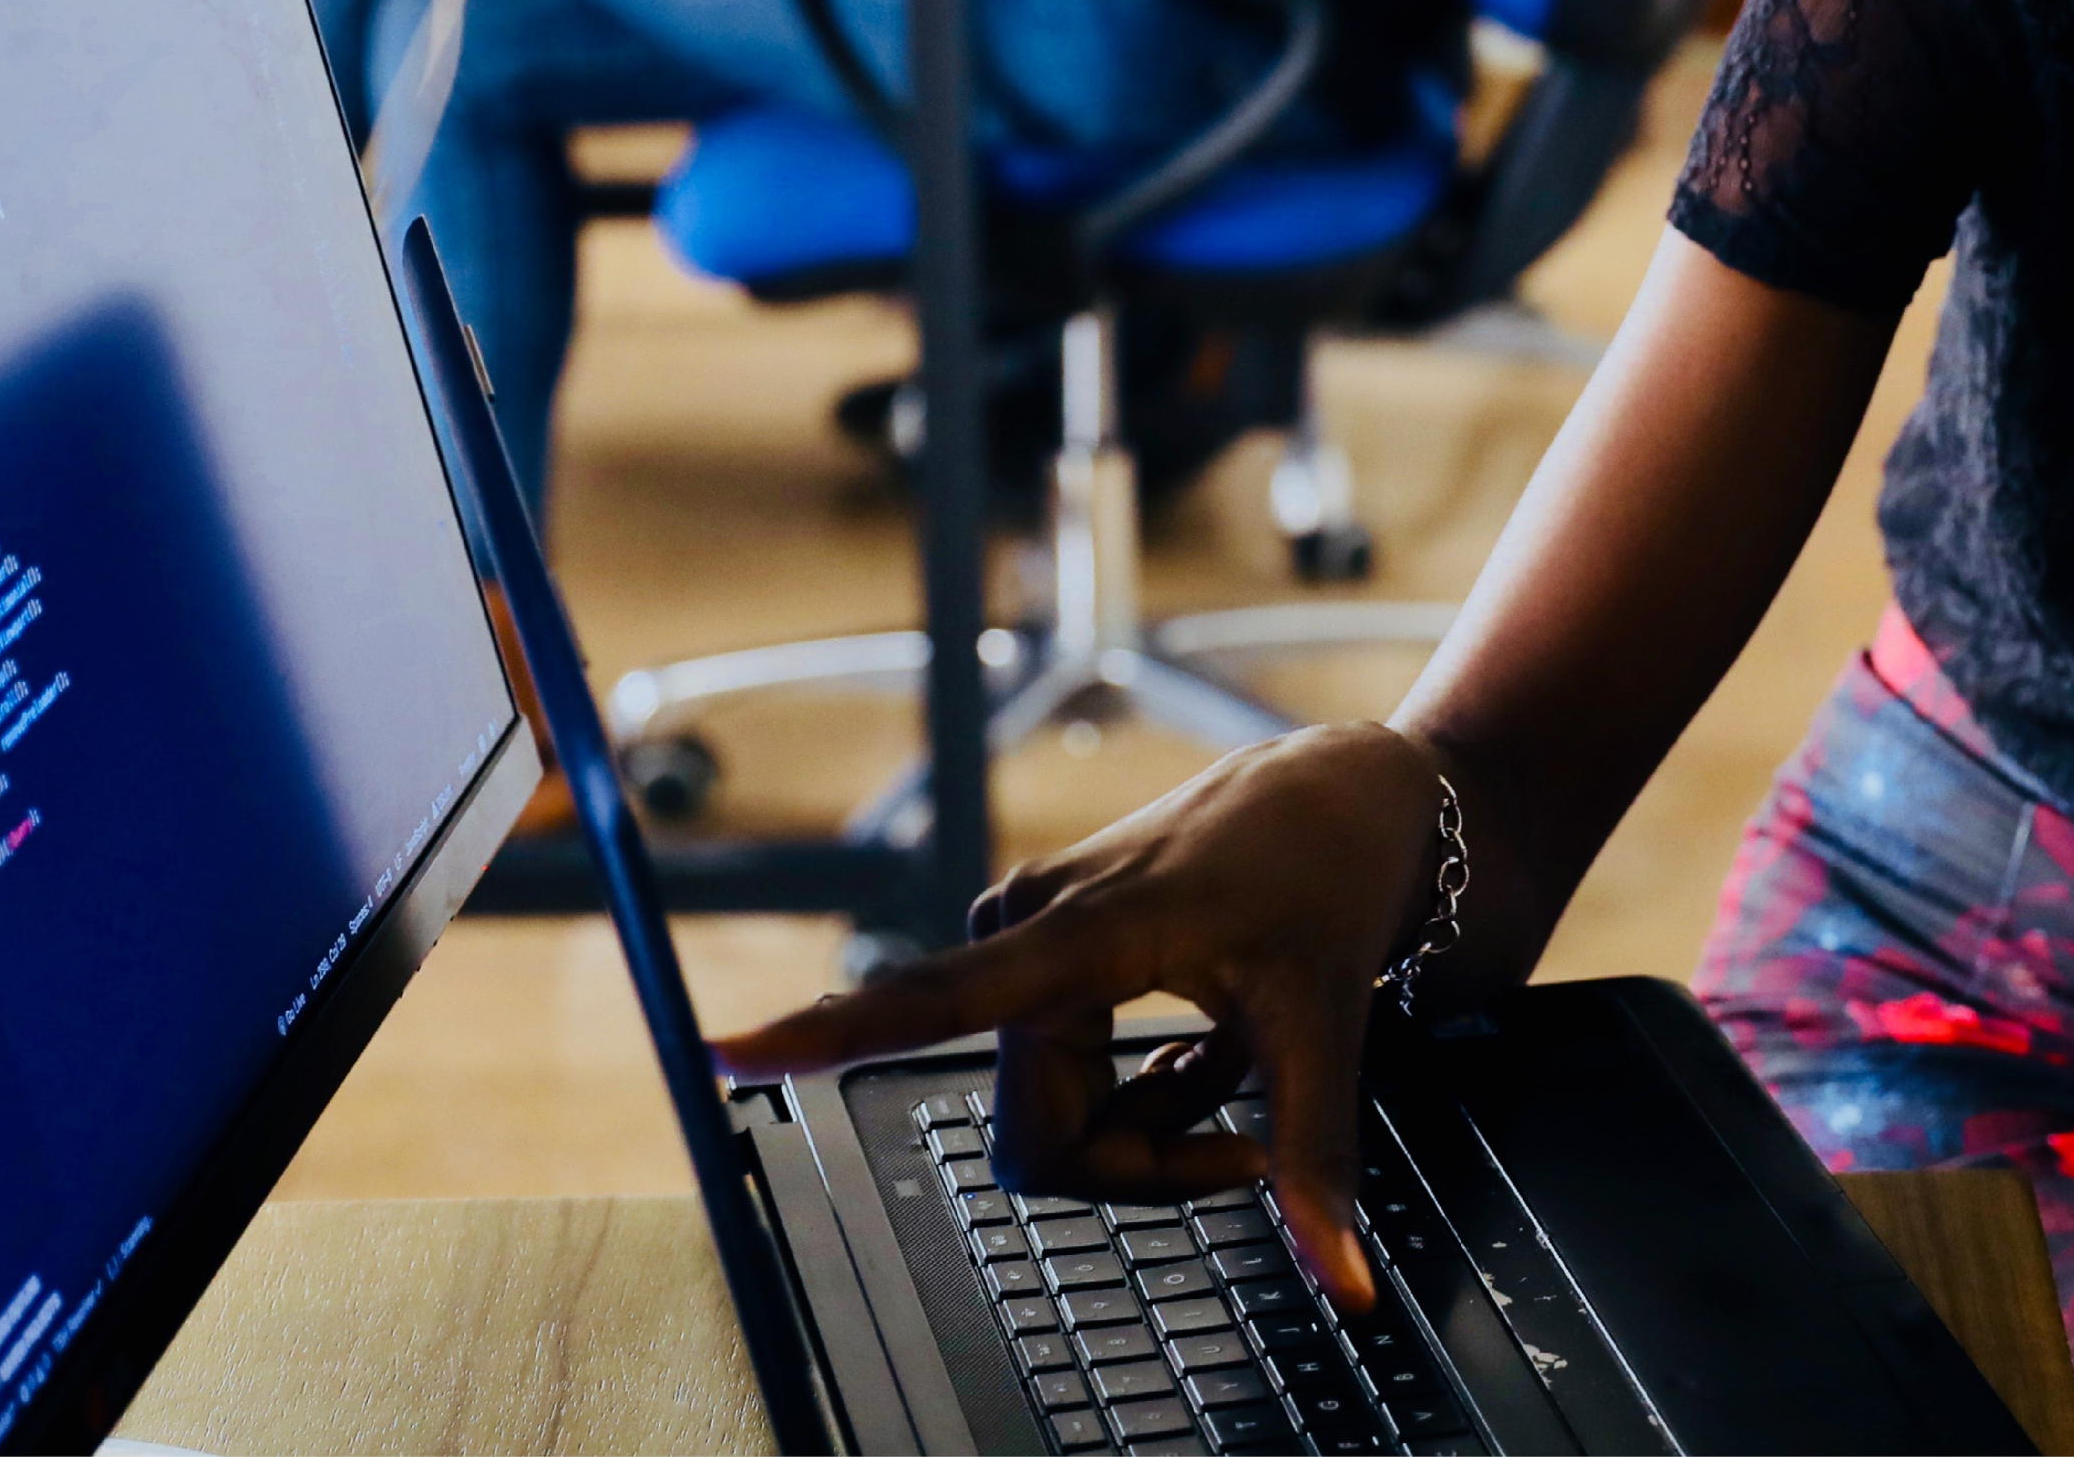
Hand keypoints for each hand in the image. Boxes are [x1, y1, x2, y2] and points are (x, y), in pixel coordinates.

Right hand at [709, 723, 1448, 1304]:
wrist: (1346, 792)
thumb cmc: (1327, 877)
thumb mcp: (1329, 1021)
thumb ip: (1314, 1156)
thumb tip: (1344, 1281)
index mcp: (1081, 932)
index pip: (936, 997)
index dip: (829, 1033)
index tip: (728, 1049)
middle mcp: (1029, 928)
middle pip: (1040, 1136)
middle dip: (1143, 1163)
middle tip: (1244, 1137)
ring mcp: (1032, 939)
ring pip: (1055, 1120)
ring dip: (1151, 1126)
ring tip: (1230, 1058)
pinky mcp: (1045, 948)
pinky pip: (1068, 1083)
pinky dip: (1147, 1093)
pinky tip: (1205, 1043)